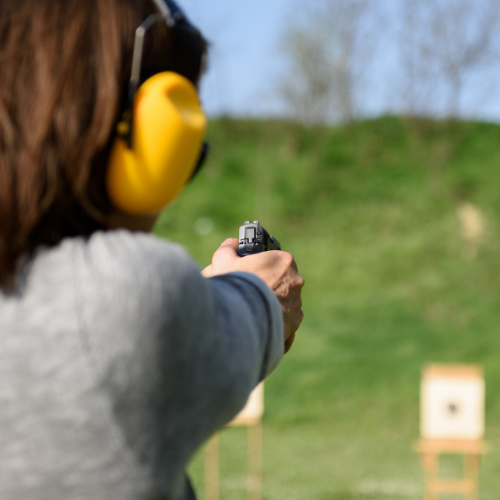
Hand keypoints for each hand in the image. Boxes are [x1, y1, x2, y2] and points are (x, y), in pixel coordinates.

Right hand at [204, 238, 303, 352]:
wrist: (240, 319)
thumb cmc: (235, 286)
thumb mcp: (224, 260)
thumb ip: (229, 248)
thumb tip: (232, 244)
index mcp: (284, 261)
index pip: (277, 260)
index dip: (265, 266)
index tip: (254, 272)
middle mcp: (295, 281)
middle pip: (283, 280)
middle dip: (270, 284)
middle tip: (252, 291)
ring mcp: (296, 303)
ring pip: (286, 300)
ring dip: (274, 303)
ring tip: (255, 308)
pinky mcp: (293, 322)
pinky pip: (287, 320)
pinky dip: (278, 320)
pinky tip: (263, 321)